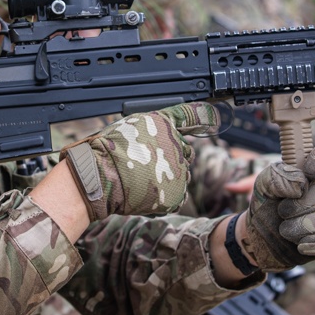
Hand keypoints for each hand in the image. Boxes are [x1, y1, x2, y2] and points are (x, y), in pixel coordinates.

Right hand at [60, 102, 215, 219]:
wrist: (100, 176)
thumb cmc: (109, 151)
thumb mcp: (132, 124)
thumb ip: (157, 125)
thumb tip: (183, 125)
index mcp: (164, 125)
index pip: (190, 116)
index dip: (202, 116)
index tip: (213, 116)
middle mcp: (176, 145)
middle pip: (183, 151)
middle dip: (171, 157)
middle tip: (146, 163)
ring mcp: (177, 171)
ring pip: (179, 175)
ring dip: (167, 178)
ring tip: (140, 179)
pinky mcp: (175, 195)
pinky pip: (174, 196)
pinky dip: (162, 198)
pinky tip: (144, 193)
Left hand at [238, 146, 314, 271]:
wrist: (263, 238)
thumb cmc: (266, 206)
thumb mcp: (263, 186)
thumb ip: (277, 176)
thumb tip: (301, 185)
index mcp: (313, 173)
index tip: (306, 170)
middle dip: (300, 205)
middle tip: (282, 211)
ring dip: (301, 226)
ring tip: (286, 229)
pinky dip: (312, 243)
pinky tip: (299, 243)